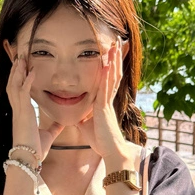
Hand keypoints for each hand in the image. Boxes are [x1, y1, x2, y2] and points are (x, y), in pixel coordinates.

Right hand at [6, 53, 63, 161]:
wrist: (29, 159)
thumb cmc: (35, 150)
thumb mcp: (48, 135)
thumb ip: (55, 127)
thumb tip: (63, 122)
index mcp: (22, 114)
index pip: (18, 92)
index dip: (19, 79)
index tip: (22, 68)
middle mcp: (18, 110)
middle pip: (13, 84)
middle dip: (16, 71)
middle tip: (19, 57)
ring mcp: (19, 110)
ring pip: (15, 85)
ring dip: (18, 71)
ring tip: (21, 58)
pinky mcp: (23, 113)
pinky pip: (23, 92)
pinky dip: (27, 81)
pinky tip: (32, 71)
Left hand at [77, 40, 130, 158]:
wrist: (110, 151)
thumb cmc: (101, 141)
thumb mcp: (87, 126)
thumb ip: (83, 118)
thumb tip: (77, 117)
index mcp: (104, 103)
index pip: (107, 80)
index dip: (110, 67)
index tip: (110, 54)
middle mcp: (107, 99)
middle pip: (113, 74)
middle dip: (115, 58)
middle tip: (117, 43)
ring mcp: (107, 102)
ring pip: (112, 77)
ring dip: (114, 60)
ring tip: (116, 46)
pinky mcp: (104, 107)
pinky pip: (106, 87)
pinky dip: (107, 75)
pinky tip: (108, 63)